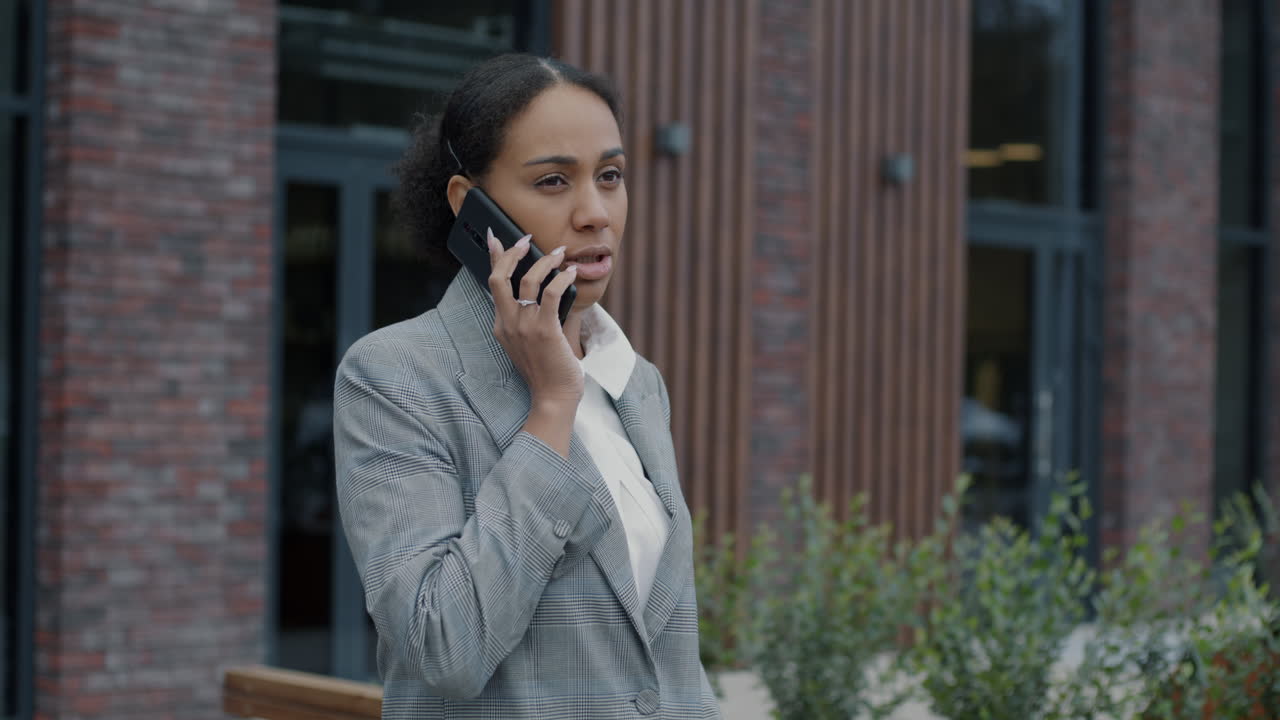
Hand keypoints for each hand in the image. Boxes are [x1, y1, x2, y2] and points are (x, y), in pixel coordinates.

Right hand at [486, 228, 583, 414]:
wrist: (553, 397)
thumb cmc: (546, 370)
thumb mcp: (528, 342)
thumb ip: (527, 320)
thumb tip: (541, 294)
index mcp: (501, 325)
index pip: (493, 284)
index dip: (494, 258)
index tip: (496, 238)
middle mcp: (508, 323)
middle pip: (500, 277)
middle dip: (512, 253)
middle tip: (527, 240)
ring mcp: (525, 327)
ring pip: (528, 281)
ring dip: (545, 262)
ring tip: (560, 254)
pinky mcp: (545, 331)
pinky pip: (552, 294)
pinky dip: (562, 278)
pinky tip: (571, 273)